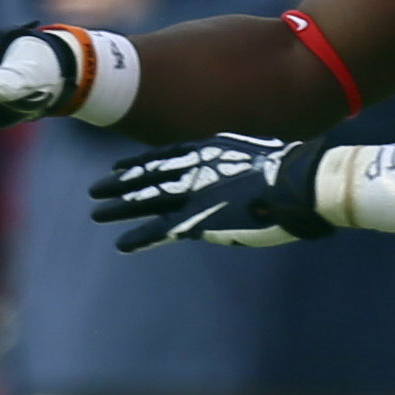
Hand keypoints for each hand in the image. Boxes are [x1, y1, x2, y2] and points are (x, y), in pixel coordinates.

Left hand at [89, 133, 332, 251]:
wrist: (298, 183)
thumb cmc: (290, 172)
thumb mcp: (257, 158)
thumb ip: (238, 167)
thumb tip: (239, 176)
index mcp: (208, 151)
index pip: (166, 157)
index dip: (141, 163)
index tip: (120, 167)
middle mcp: (194, 169)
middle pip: (148, 176)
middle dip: (121, 184)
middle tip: (96, 188)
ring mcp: (192, 194)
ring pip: (145, 200)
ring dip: (120, 207)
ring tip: (97, 212)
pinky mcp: (197, 220)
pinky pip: (160, 230)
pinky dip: (140, 237)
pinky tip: (122, 243)